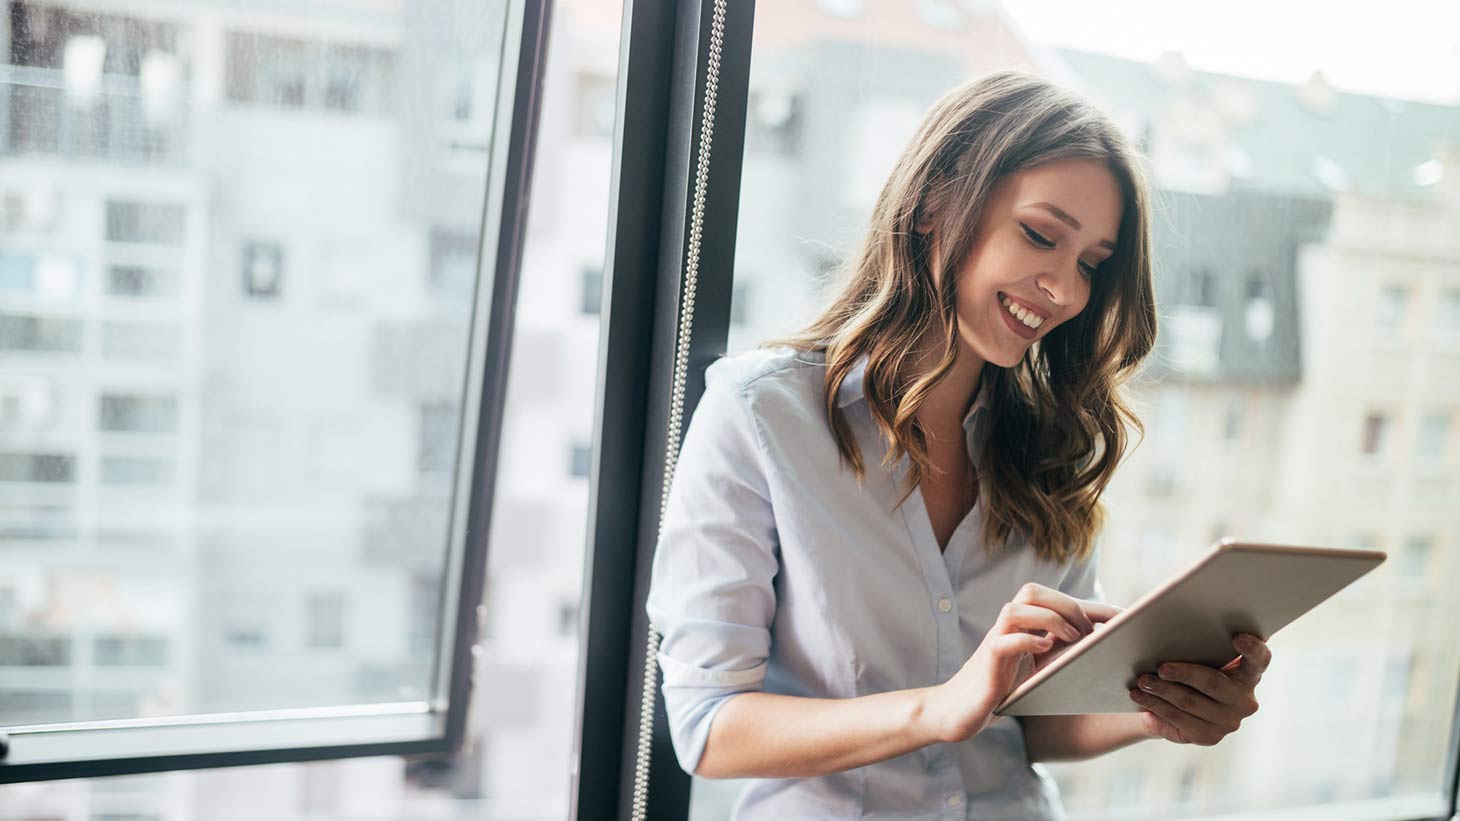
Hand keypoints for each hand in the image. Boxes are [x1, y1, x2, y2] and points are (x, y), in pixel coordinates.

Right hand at [923, 583, 1120, 743]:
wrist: (960, 710)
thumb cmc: (1003, 689)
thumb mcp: (1039, 669)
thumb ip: (1062, 654)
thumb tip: (1105, 648)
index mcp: (1024, 626)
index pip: (1058, 601)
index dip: (1094, 606)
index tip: (1126, 618)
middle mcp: (1009, 627)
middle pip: (1033, 591)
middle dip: (1068, 606)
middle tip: (1088, 634)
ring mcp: (995, 641)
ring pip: (1016, 608)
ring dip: (1049, 619)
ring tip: (1071, 639)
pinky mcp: (987, 662)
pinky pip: (1005, 640)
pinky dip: (1028, 641)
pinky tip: (1045, 651)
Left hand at [1129, 634, 1269, 745]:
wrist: (1174, 704)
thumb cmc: (1188, 666)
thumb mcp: (1196, 651)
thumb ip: (1195, 636)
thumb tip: (1158, 616)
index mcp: (1249, 672)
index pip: (1259, 659)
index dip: (1252, 649)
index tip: (1238, 637)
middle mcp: (1244, 699)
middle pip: (1214, 683)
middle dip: (1184, 673)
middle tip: (1161, 667)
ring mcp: (1229, 721)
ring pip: (1190, 702)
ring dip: (1162, 690)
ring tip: (1142, 681)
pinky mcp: (1208, 736)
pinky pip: (1178, 718)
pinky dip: (1155, 705)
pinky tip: (1140, 697)